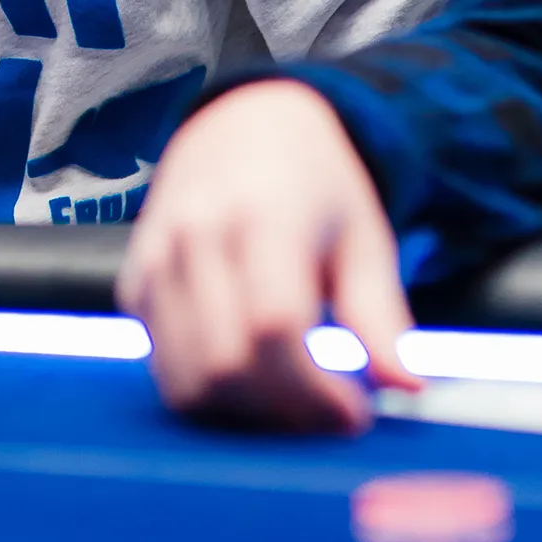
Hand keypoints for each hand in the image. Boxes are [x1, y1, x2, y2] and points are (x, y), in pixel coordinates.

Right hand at [117, 80, 419, 434]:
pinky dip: (206, 394)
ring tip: (291, 405)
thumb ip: (379, 315)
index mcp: (264, 215)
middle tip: (327, 418)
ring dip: (243, 415)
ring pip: (185, 378)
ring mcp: (157, 259)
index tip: (355, 415)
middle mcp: (197, 233)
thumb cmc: (316, 187)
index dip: (315, 390)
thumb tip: (407, 386)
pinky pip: (162, 367)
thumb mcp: (363, 238)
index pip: (275, 327)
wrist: (243, 124)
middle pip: (226, 362)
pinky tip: (251, 380)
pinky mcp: (135, 282)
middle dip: (283, 412)